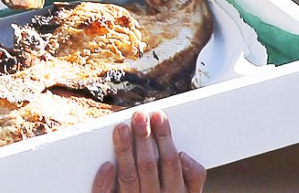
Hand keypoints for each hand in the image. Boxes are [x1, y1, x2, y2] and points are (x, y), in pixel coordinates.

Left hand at [91, 111, 205, 192]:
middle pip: (148, 166)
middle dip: (143, 138)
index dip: (164, 138)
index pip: (171, 163)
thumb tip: (183, 155)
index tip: (158, 115)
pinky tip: (106, 165)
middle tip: (139, 115)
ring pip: (128, 178)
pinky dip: (105, 182)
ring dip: (124, 151)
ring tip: (120, 127)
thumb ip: (193, 178)